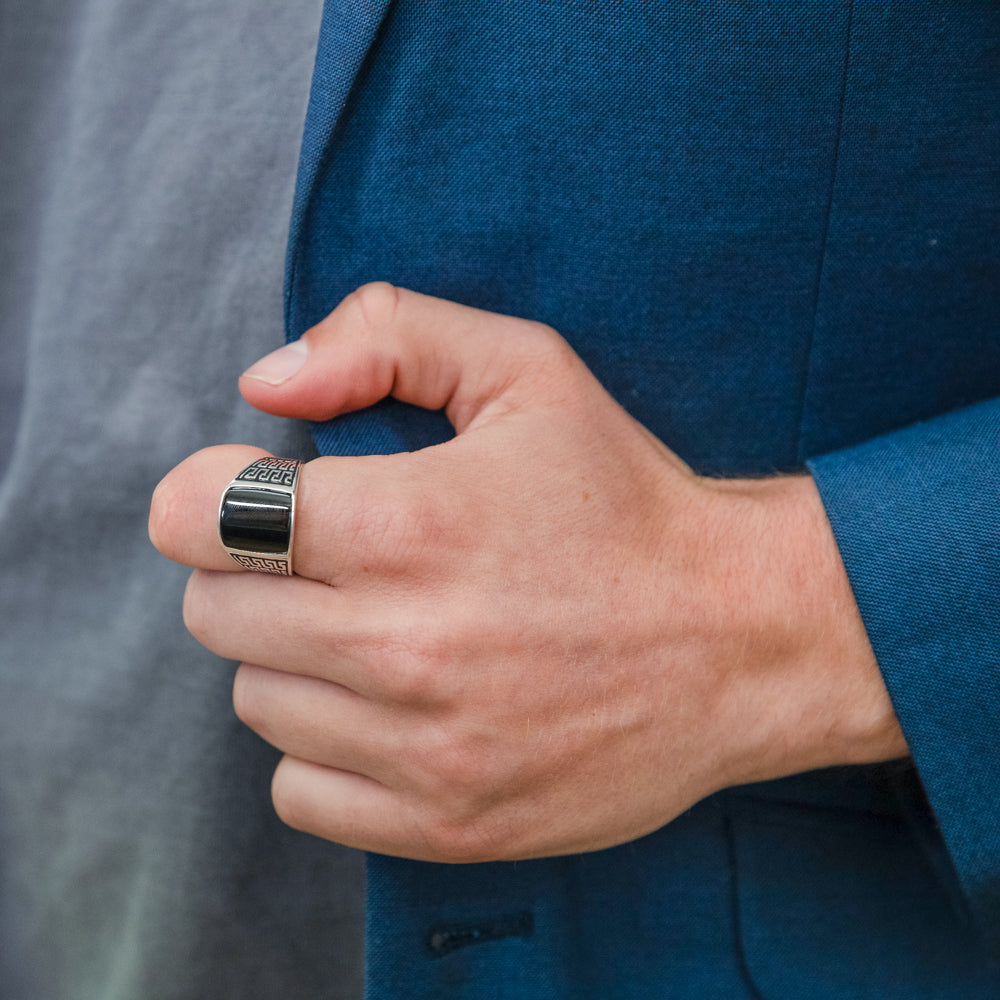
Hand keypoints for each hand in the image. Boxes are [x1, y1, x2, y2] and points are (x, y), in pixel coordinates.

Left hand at [149, 283, 906, 861]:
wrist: (740, 639)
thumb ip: (386, 336)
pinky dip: (324, 747)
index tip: (260, 497)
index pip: (200, 517)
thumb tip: (264, 384)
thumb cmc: (626, 502)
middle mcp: (404, 647)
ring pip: (256, 701)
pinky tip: (391, 708)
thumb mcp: (529, 372)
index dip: (211, 494)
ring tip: (382, 629)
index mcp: (410, 525)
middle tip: (338, 559)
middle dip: (255, 572)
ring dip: (296, 658)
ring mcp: (423, 749)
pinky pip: (300, 792)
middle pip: (215, 612)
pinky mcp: (446, 822)